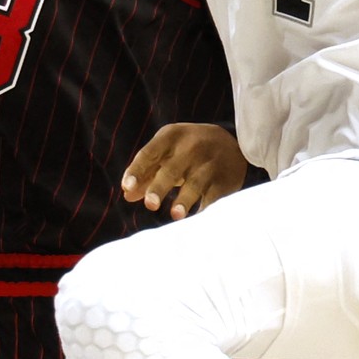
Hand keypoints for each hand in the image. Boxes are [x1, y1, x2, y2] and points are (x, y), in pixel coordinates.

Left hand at [121, 122, 248, 217]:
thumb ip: (147, 172)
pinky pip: (214, 196)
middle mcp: (191, 147)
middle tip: (150, 204)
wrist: (232, 143)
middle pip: (172, 170)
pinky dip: (205, 209)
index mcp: (171, 137)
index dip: (137, 170)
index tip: (127, 187)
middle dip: (160, 187)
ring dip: (185, 200)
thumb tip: (128, 195)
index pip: (150, 153)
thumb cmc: (189, 150)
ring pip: (195, 183)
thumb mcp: (168, 152)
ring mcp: (210, 163)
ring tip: (175, 216)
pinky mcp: (225, 180)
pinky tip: (196, 221)